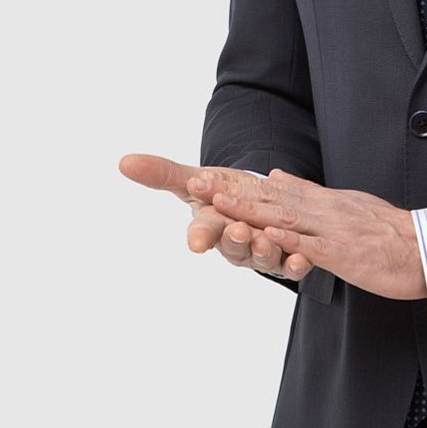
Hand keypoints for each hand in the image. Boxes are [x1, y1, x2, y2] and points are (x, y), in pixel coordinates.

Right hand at [118, 152, 304, 282]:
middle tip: (237, 230)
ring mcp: (261, 254)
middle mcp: (234, 245)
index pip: (201, 233)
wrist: (258, 199)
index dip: (199, 236)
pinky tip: (302, 257)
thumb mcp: (195, 180)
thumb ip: (164, 174)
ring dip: (265, 252)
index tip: (195, 239)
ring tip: (267, 241)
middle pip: (233, 248)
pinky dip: (297, 263)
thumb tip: (124, 161)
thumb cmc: (222, 193)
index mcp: (211, 227)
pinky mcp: (287, 258)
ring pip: (262, 259)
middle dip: (235, 241)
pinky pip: (292, 266)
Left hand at [185, 167, 426, 300]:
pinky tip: (267, 234)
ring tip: (219, 203)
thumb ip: (310, 192)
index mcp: (324, 203)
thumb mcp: (348, 205)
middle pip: (271, 201)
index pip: (275, 192)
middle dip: (233, 195)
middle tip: (197, 186)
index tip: (206, 181)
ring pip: (287, 219)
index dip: (238, 186)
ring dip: (252, 212)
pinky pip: (313, 246)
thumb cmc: (390, 234)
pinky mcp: (345, 253)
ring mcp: (334, 231)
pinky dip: (289, 239)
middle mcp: (325, 211)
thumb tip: (276, 175)